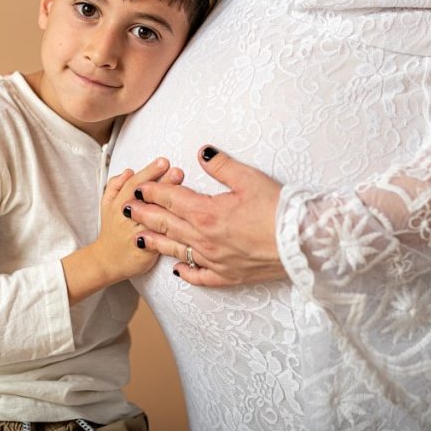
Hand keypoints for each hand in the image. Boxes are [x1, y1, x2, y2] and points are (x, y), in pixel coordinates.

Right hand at [94, 158, 183, 283]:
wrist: (106, 261)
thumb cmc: (112, 230)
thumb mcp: (106, 205)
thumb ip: (115, 186)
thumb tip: (128, 171)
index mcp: (118, 204)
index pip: (134, 184)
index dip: (149, 172)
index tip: (163, 162)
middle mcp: (126, 217)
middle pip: (145, 198)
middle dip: (162, 184)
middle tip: (177, 172)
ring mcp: (136, 233)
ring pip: (153, 217)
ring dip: (168, 204)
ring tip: (182, 192)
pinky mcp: (146, 250)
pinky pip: (159, 238)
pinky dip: (170, 229)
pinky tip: (184, 220)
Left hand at [126, 146, 285, 286]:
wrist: (302, 244)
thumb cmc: (279, 210)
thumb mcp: (250, 178)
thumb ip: (222, 165)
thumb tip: (203, 153)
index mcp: (207, 213)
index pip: (171, 199)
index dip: (153, 191)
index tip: (140, 187)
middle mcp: (205, 239)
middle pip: (167, 224)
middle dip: (145, 215)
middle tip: (127, 209)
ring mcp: (215, 260)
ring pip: (177, 250)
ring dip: (155, 242)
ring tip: (138, 237)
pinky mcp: (228, 276)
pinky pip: (200, 276)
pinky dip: (186, 272)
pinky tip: (177, 270)